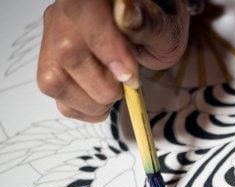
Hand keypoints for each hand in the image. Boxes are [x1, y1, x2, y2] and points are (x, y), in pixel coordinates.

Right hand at [37, 0, 189, 121]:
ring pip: (54, 81)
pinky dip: (85, 110)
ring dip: (93, 102)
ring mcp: (53, 41)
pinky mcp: (52, 67)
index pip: (82, 10)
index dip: (106, 48)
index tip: (130, 77)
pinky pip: (58, 98)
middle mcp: (64, 14)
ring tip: (115, 92)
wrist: (146, 37)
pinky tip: (103, 101)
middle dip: (105, 85)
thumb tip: (127, 15)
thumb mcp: (164, 27)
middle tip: (128, 84)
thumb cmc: (155, 31)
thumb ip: (148, 23)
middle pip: (67, 53)